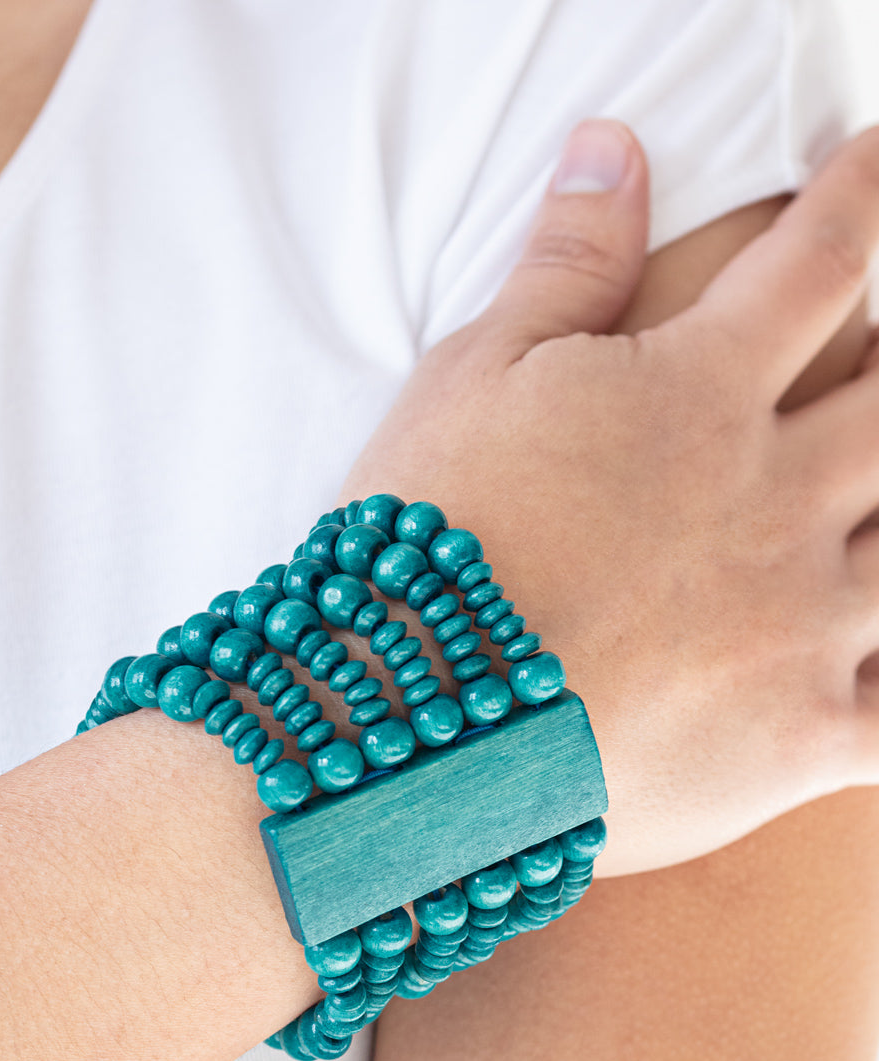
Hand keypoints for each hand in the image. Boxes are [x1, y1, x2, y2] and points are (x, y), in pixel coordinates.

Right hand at [339, 119, 878, 875]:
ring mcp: (803, 622)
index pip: (823, 260)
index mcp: (701, 395)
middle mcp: (777, 497)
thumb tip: (614, 147)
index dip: (862, 194)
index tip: (873, 160)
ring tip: (859, 512)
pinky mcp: (801, 734)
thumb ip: (563, 267)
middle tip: (874, 367)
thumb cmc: (424, 548)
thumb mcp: (468, 382)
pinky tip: (873, 668)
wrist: (407, 733)